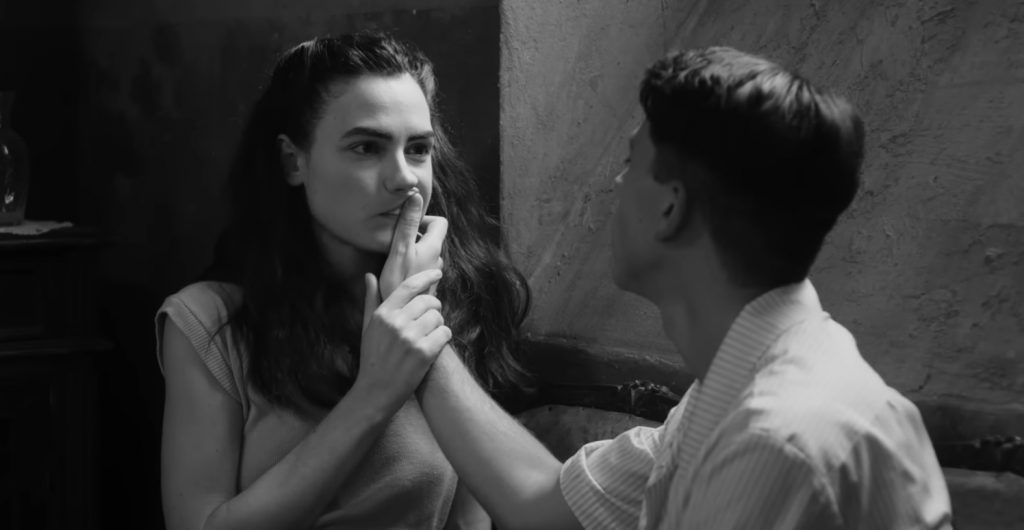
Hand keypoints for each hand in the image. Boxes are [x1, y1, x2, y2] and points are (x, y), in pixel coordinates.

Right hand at [356, 268, 450, 408]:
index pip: (409, 286)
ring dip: (438, 325)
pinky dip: (444, 338)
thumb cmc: (372, 359)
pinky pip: (445, 333)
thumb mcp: (368, 327)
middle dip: (435, 307)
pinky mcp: (424, 352)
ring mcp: (410, 337)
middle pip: (429, 301)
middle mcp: (396, 322)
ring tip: (429, 336)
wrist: (376, 392)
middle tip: (432, 318)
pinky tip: (435, 346)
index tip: (437, 272)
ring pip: (438, 317)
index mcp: (382, 314)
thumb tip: (369, 275)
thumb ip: (370, 299)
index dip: (426, 277)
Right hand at [379, 191, 448, 299]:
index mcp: (433, 248)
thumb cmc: (397, 283)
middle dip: (415, 239)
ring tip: (395, 265)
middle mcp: (438, 260)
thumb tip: (415, 195)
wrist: (402, 319)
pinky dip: (413, 271)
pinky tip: (398, 280)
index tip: (407, 227)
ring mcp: (434, 275)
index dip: (424, 219)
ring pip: (426, 257)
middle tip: (396, 248)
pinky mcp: (428, 288)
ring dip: (413, 256)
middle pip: (432, 240)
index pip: (440, 222)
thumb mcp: (400, 249)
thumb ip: (408, 223)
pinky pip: (423, 272)